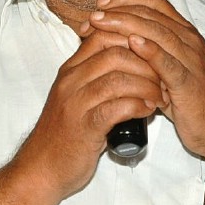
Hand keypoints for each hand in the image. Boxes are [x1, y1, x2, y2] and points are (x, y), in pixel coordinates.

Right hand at [18, 22, 164, 197]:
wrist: (41, 169)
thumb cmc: (66, 133)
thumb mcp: (77, 96)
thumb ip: (97, 77)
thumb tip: (132, 61)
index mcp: (71, 69)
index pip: (103, 36)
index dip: (133, 40)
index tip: (153, 55)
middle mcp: (71, 81)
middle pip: (114, 54)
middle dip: (146, 63)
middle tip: (163, 77)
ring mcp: (75, 104)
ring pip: (117, 79)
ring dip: (146, 86)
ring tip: (160, 96)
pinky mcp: (84, 128)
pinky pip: (116, 108)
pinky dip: (138, 106)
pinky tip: (148, 110)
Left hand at [83, 0, 204, 157]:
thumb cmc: (194, 100)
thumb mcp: (169, 70)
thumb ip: (150, 55)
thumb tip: (118, 42)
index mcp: (184, 35)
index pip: (154, 3)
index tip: (101, 4)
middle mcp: (189, 42)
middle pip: (151, 14)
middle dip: (119, 11)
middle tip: (93, 16)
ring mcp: (191, 60)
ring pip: (158, 33)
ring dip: (126, 25)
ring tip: (102, 23)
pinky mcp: (189, 83)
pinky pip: (170, 64)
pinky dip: (151, 52)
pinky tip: (133, 44)